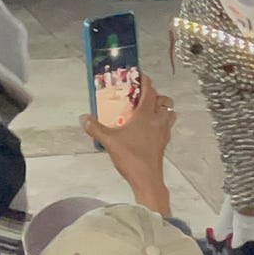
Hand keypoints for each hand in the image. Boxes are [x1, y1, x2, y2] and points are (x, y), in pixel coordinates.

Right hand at [80, 75, 174, 214]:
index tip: (141, 76)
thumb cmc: (131, 157)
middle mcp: (157, 120)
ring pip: (169, 112)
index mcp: (146, 115)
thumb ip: (95, 128)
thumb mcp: (109, 141)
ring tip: (150, 109)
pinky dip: (162, 122)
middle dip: (156, 94)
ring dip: (162, 108)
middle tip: (143, 95)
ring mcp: (163, 132)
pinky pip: (168, 126)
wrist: (147, 179)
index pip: (149, 91)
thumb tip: (84, 118)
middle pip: (164, 100)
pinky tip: (151, 128)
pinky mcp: (164, 143)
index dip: (146, 81)